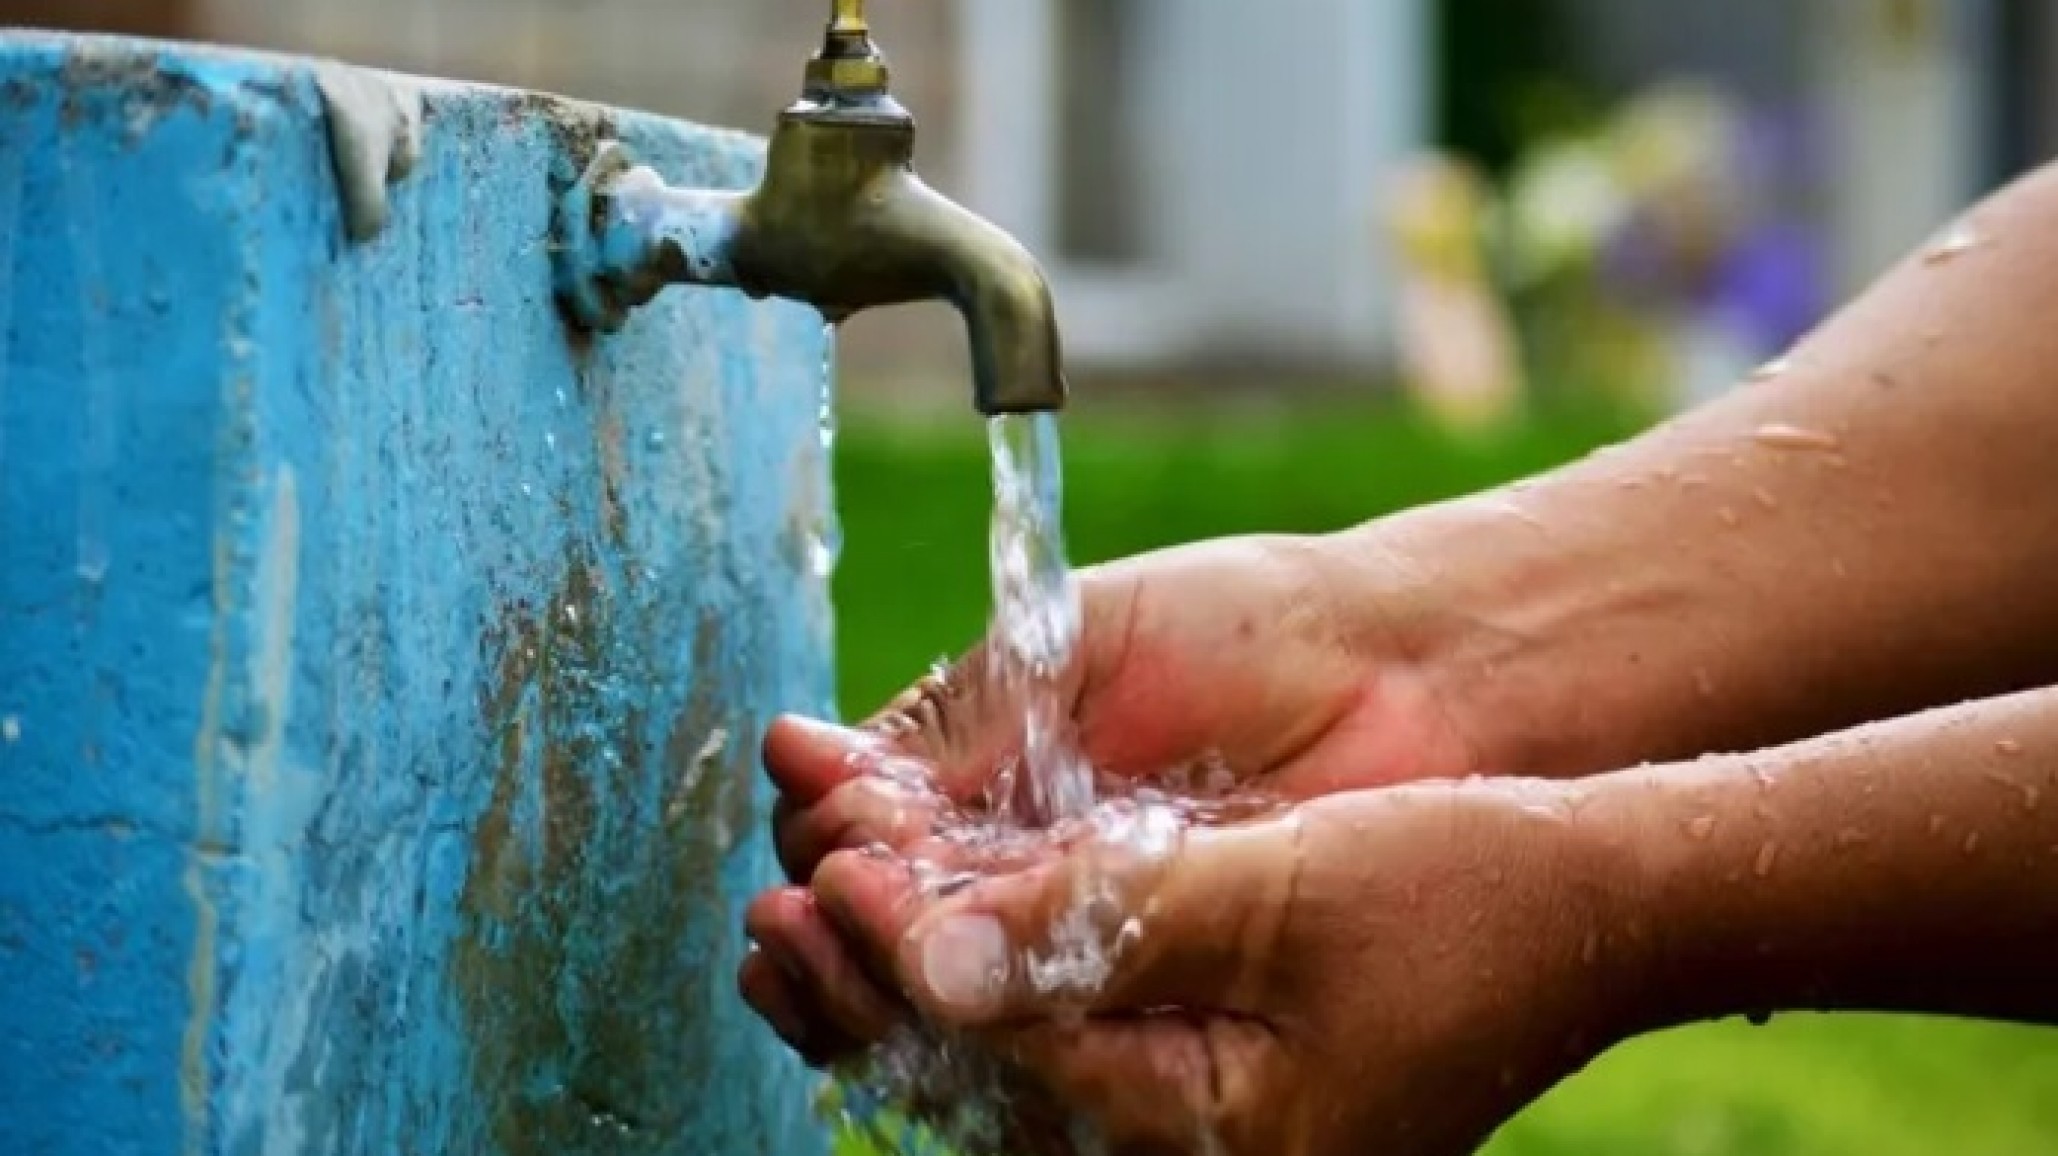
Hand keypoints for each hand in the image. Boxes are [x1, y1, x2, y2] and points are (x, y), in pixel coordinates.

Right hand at [740, 533, 1488, 1066]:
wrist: (1410, 676)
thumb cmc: (1245, 632)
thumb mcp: (1069, 645)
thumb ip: (948, 722)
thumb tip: (797, 761)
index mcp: (995, 782)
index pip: (865, 838)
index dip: (827, 844)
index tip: (816, 823)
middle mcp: (1028, 872)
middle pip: (887, 932)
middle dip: (827, 930)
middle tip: (793, 916)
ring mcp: (1089, 942)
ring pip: (951, 994)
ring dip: (875, 986)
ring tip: (826, 953)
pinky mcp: (1158, 1000)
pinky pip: (1047, 1030)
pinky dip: (977, 1022)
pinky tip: (929, 998)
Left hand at [807, 778, 1631, 1155]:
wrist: (1581, 912)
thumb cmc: (1454, 896)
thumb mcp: (1272, 896)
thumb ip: (1097, 925)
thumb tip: (928, 949)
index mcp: (1200, 1136)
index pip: (997, 1045)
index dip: (896, 950)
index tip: (825, 864)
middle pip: (972, 1084)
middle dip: (863, 993)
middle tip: (767, 912)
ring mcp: (1187, 1133)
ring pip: (996, 1076)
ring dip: (896, 995)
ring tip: (795, 927)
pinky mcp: (1194, 1092)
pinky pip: (1050, 1059)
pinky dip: (973, 993)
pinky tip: (915, 935)